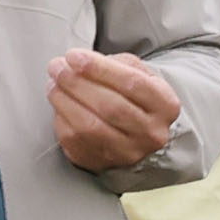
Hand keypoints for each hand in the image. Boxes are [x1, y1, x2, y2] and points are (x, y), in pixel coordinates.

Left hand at [49, 49, 182, 171]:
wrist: (136, 132)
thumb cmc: (133, 96)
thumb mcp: (136, 73)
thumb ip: (113, 64)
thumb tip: (77, 62)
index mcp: (165, 105)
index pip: (132, 84)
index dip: (99, 68)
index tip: (74, 56)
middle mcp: (151, 133)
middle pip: (110, 107)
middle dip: (77, 83)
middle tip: (57, 67)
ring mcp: (127, 152)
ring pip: (90, 126)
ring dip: (64, 100)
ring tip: (53, 83)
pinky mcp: (103, 163)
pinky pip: (76, 141)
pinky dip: (61, 118)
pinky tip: (58, 103)